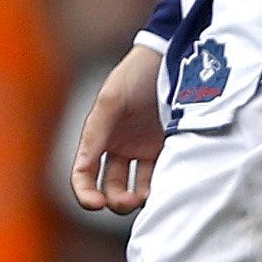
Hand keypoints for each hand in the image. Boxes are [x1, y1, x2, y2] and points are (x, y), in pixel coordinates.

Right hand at [71, 43, 164, 215]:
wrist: (176, 57)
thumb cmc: (138, 74)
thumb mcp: (112, 99)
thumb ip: (98, 131)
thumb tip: (85, 167)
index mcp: (99, 137)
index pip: (85, 174)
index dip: (85, 193)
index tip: (95, 204)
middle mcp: (121, 147)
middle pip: (112, 187)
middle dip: (117, 200)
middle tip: (131, 200)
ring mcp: (146, 149)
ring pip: (138, 186)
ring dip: (140, 197)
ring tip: (149, 197)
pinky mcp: (172, 147)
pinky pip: (165, 175)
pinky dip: (163, 186)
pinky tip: (168, 187)